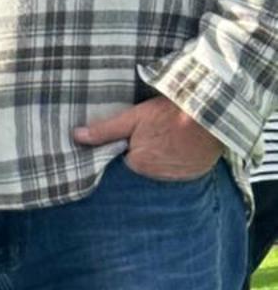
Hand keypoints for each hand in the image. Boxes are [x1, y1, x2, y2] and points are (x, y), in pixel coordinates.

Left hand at [72, 95, 222, 180]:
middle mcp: (157, 177)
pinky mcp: (197, 172)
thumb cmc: (170, 112)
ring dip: (162, 158)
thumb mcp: (134, 117)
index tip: (132, 138)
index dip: (126, 148)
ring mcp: (180, 176)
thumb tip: (76, 136)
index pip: (123, 161)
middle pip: (143, 166)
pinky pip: (182, 169)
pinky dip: (180, 160)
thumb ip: (105, 130)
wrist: (212, 113)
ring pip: (163, 169)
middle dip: (144, 153)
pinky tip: (182, 145)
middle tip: (152, 134)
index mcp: (138, 164)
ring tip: (166, 138)